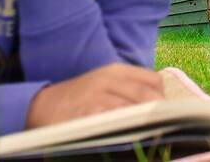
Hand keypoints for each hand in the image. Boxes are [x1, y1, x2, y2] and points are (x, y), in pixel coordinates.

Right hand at [26, 63, 163, 127]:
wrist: (41, 105)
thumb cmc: (81, 98)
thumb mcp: (105, 85)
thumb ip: (130, 91)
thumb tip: (160, 107)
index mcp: (117, 71)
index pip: (152, 80)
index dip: (163, 98)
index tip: (168, 114)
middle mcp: (108, 79)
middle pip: (147, 95)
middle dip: (159, 113)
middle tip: (166, 128)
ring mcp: (95, 95)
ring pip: (131, 109)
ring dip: (144, 123)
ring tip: (152, 135)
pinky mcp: (83, 113)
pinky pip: (109, 122)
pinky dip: (121, 131)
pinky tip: (127, 138)